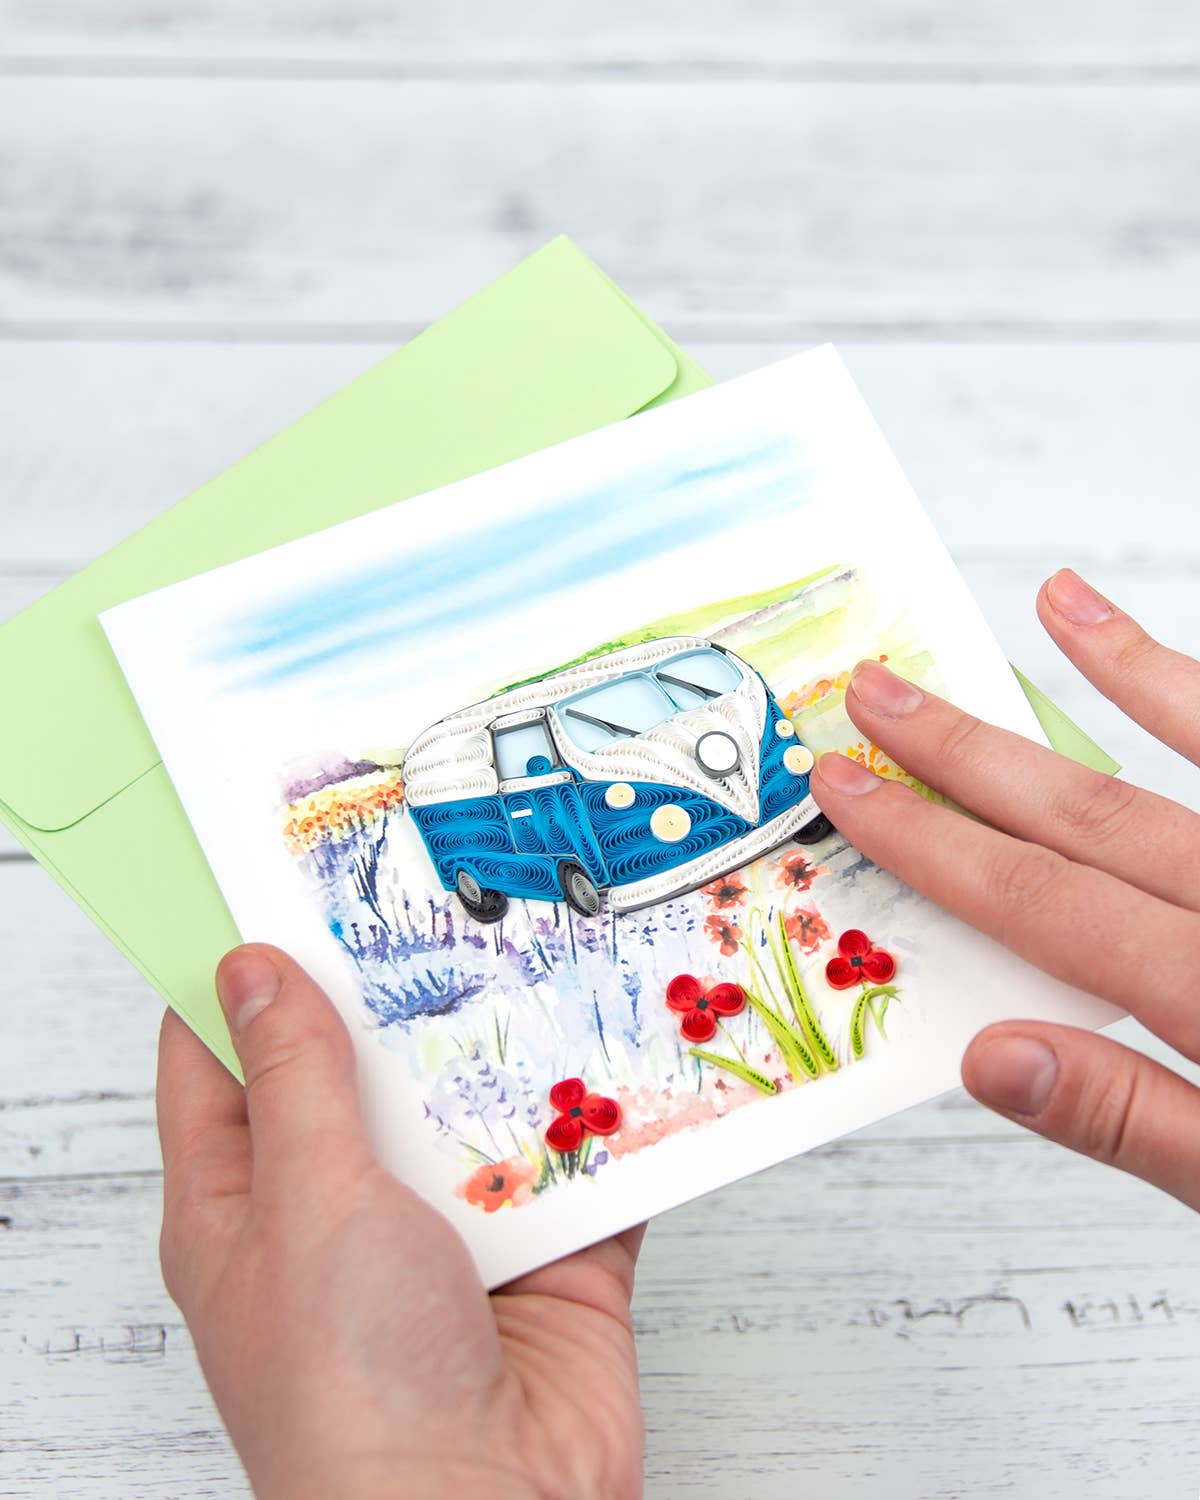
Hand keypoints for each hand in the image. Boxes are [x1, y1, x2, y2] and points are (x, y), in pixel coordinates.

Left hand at [157, 946, 644, 1499]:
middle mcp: (342, 1211)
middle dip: (398, 991)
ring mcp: (447, 1233)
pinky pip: (574, 1162)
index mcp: (246, 1203)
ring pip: (474, 1105)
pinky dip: (602, 1117)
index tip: (283, 885)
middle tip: (438, 891)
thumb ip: (296, 1079)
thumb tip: (253, 970)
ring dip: (509, 1047)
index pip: (222, 1062)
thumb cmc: (353, 1386)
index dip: (244, 973)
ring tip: (540, 943)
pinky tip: (627, 1046)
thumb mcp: (307, 1201)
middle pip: (362, 1070)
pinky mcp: (545, 1257)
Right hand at [810, 568, 1199, 1207]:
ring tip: (1047, 600)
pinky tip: (1188, 658)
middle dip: (970, 754)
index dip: (929, 842)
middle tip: (878, 692)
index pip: (1042, 902)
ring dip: (1123, 679)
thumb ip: (1135, 1120)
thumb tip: (986, 1055)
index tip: (847, 788)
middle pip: (1093, 814)